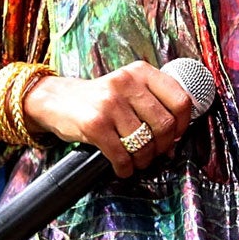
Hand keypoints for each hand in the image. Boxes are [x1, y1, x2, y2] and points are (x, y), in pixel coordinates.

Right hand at [23, 61, 195, 177]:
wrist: (55, 99)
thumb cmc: (98, 99)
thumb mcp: (127, 88)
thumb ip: (152, 104)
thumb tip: (174, 141)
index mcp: (141, 72)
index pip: (180, 100)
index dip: (183, 125)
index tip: (175, 136)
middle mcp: (127, 83)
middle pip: (165, 125)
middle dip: (162, 147)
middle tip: (153, 153)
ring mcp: (110, 103)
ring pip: (144, 143)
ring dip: (143, 160)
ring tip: (136, 161)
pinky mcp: (95, 123)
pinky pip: (122, 155)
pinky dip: (125, 168)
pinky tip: (122, 168)